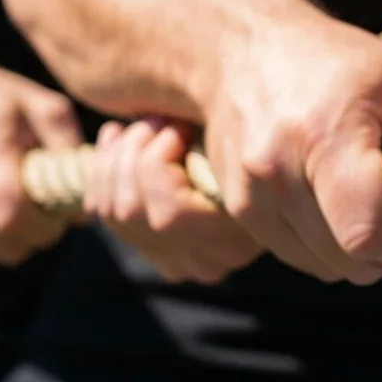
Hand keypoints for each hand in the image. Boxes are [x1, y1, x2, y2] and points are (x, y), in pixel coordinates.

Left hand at [86, 118, 261, 283]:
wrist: (280, 164)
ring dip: (115, 157)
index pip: (166, 213)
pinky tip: (117, 138)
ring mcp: (177, 261)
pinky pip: (105, 213)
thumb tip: (176, 123)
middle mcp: (204, 262)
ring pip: (111, 212)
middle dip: (132, 151)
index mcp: (233, 239)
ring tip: (141, 126)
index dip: (157, 160)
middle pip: (130, 211)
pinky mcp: (155, 248)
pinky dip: (101, 169)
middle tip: (156, 119)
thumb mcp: (241, 135)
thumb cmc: (262, 138)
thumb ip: (218, 137)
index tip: (179, 127)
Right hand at [204, 19, 381, 284]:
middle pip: (353, 263)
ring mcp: (247, 196)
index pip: (370, 235)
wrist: (246, 47)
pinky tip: (331, 194)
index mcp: (322, 136)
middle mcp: (275, 173)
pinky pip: (300, 258)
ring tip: (363, 189)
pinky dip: (327, 240)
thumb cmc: (343, 61)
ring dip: (358, 246)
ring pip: (328, 270)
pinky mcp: (236, 211)